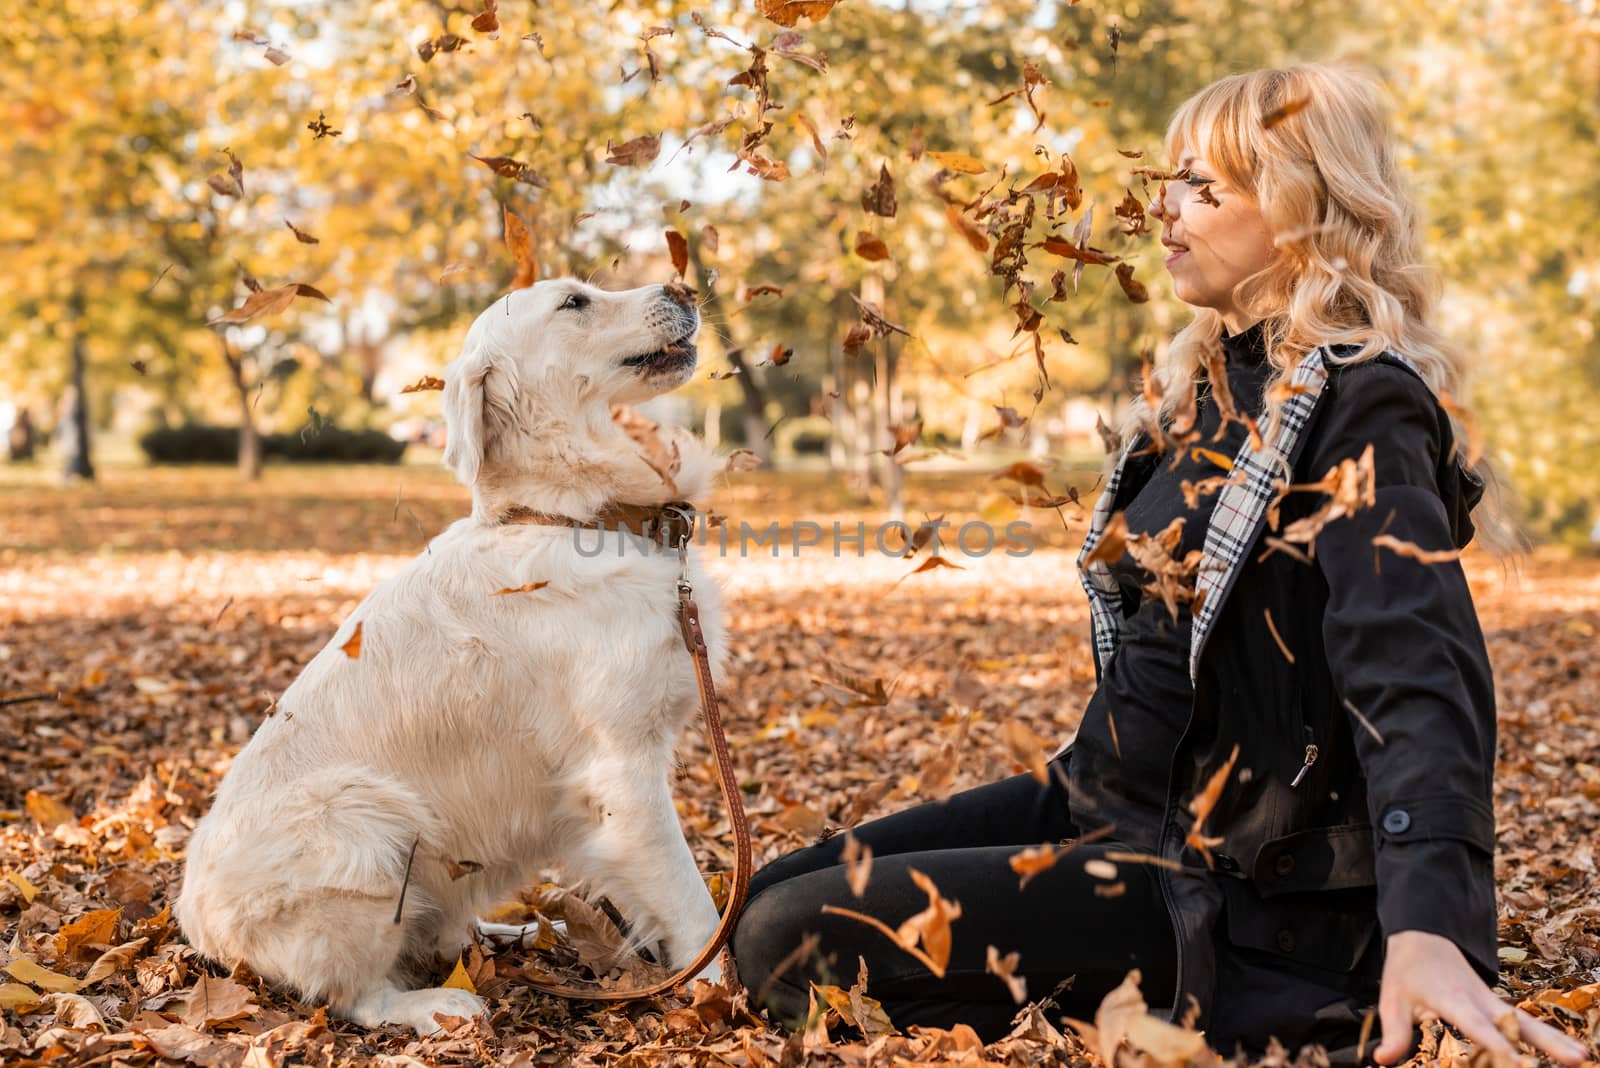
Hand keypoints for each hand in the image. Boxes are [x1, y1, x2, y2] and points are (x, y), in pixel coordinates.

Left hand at [1376, 930, 1587, 1065]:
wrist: (1423, 937)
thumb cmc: (1407, 971)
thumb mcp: (1391, 999)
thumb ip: (1394, 1032)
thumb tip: (1383, 1060)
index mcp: (1453, 999)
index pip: (1478, 1026)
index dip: (1497, 1044)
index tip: (1517, 1062)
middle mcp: (1480, 1000)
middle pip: (1517, 1022)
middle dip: (1546, 1041)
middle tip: (1576, 1059)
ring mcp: (1492, 1002)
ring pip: (1527, 1021)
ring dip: (1554, 1038)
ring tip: (1583, 1058)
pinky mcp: (1496, 1005)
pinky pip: (1522, 1022)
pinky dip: (1545, 1035)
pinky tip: (1567, 1051)